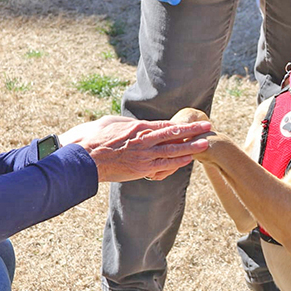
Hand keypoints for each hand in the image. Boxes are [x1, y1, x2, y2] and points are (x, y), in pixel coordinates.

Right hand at [59, 115, 211, 182]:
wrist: (82, 159)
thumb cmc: (92, 138)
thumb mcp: (112, 123)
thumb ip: (128, 124)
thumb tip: (137, 125)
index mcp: (137, 127)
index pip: (164, 125)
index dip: (181, 124)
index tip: (193, 120)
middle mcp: (144, 141)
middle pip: (173, 135)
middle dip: (192, 131)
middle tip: (208, 128)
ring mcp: (143, 157)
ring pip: (172, 151)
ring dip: (190, 148)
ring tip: (205, 144)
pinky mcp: (140, 170)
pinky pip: (163, 166)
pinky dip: (177, 163)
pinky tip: (188, 160)